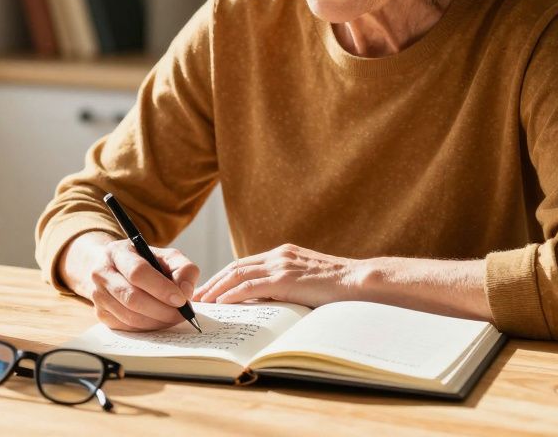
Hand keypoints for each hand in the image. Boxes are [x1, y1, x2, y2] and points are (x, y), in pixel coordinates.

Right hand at [63, 232, 199, 331]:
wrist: (115, 268)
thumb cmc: (145, 262)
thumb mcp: (166, 256)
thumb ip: (183, 269)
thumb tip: (186, 292)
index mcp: (117, 252)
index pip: (138, 272)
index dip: (161, 288)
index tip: (181, 299)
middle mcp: (101, 273)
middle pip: (132, 298)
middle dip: (162, 310)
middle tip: (182, 314)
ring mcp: (98, 295)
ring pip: (129, 316)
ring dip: (157, 321)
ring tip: (174, 317)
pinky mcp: (100, 314)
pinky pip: (126, 327)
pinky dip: (147, 328)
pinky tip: (159, 321)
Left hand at [192, 243, 360, 308]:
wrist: (359, 281)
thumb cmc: (339, 286)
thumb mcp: (308, 280)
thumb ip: (288, 284)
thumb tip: (269, 300)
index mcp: (284, 253)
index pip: (245, 264)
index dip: (225, 276)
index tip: (211, 288)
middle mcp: (279, 255)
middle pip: (236, 267)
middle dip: (214, 282)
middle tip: (198, 296)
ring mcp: (281, 265)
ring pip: (238, 275)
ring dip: (217, 289)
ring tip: (203, 301)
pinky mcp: (285, 279)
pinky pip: (250, 287)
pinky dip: (232, 294)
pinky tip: (221, 303)